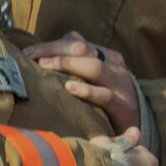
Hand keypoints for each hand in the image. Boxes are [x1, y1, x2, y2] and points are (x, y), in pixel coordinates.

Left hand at [25, 32, 139, 132]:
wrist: (137, 122)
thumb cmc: (106, 97)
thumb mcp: (93, 77)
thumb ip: (73, 64)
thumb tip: (39, 56)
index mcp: (105, 55)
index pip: (76, 42)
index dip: (50, 45)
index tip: (27, 53)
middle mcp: (113, 66)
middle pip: (82, 49)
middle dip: (55, 51)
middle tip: (34, 58)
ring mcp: (120, 85)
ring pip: (94, 67)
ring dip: (67, 64)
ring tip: (46, 67)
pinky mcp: (123, 106)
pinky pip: (105, 95)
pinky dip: (87, 91)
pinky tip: (70, 88)